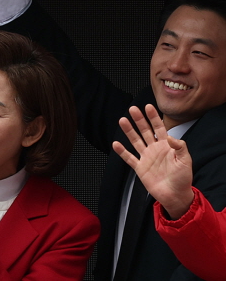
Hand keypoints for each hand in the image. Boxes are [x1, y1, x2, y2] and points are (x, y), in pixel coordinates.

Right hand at [112, 104, 193, 218]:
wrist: (174, 195)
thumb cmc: (183, 178)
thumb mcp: (186, 161)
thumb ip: (180, 147)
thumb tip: (171, 137)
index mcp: (166, 146)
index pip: (159, 128)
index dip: (154, 118)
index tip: (148, 107)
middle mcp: (154, 149)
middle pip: (145, 131)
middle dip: (139, 120)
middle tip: (132, 109)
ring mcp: (146, 158)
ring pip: (135, 141)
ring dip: (129, 131)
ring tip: (122, 121)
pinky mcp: (140, 168)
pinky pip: (129, 158)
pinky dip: (122, 151)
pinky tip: (116, 144)